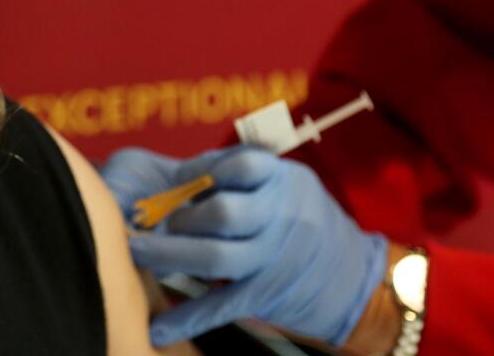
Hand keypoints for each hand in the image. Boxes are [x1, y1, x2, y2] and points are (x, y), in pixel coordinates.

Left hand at [99, 146, 385, 347]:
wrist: (355, 276)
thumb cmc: (303, 220)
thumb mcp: (286, 185)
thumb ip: (243, 177)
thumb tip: (178, 180)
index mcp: (284, 181)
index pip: (241, 164)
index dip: (200, 170)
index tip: (174, 180)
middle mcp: (281, 218)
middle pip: (224, 214)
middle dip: (181, 217)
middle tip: (155, 220)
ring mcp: (274, 259)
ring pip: (216, 258)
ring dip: (169, 256)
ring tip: (138, 253)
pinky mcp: (267, 295)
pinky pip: (222, 307)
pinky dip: (187, 318)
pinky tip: (157, 329)